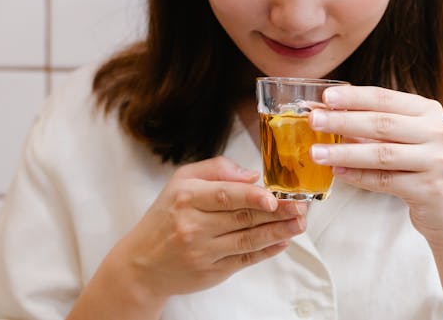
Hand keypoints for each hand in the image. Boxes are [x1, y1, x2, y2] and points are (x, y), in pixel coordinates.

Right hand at [108, 156, 306, 302]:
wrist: (141, 263)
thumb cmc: (166, 216)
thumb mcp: (181, 181)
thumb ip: (216, 170)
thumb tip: (251, 176)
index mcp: (186, 197)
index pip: (224, 196)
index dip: (252, 196)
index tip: (274, 197)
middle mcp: (193, 225)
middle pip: (242, 218)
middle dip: (277, 213)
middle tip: (301, 207)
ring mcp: (203, 252)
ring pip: (247, 240)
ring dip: (278, 232)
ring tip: (300, 223)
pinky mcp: (212, 272)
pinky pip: (245, 259)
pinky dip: (266, 251)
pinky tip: (283, 241)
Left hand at [308, 85, 442, 244]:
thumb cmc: (416, 165)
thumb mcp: (401, 138)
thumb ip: (370, 124)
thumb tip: (324, 112)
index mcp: (429, 111)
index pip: (385, 98)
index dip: (354, 97)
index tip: (325, 97)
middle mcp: (438, 131)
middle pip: (382, 123)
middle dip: (343, 121)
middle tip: (314, 121)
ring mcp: (438, 160)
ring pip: (382, 154)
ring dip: (345, 152)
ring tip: (317, 152)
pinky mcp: (430, 189)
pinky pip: (385, 180)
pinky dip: (358, 176)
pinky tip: (337, 173)